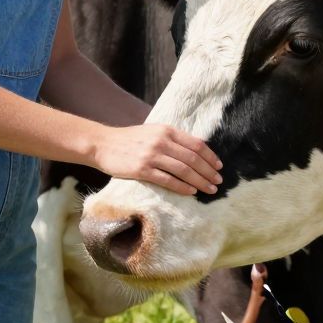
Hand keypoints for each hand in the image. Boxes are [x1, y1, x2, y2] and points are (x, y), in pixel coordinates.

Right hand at [91, 123, 222, 194]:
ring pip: (183, 170)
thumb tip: (195, 151)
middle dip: (208, 172)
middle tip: (218, 182)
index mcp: (166, 130)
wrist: (103, 144)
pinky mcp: (142, 170)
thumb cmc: (129, 140)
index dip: (210, 157)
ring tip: (209, 189)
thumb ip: (172, 139)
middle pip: (193, 159)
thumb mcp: (153, 132)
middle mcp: (161, 141)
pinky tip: (191, 192)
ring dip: (199, 181)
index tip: (219, 167)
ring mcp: (151, 156)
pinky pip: (167, 180)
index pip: (196, 144)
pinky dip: (182, 187)